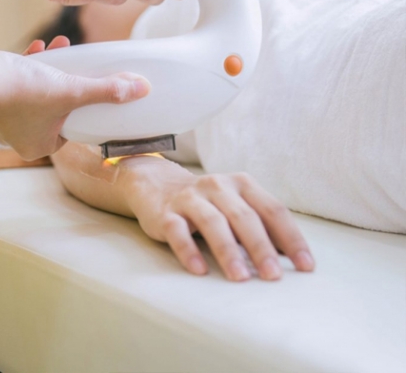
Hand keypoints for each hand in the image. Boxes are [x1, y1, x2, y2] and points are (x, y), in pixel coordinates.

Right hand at [0, 38, 150, 160]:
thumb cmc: (21, 92)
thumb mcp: (72, 91)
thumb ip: (106, 92)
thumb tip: (141, 90)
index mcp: (39, 147)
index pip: (72, 131)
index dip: (83, 112)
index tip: (90, 95)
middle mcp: (20, 138)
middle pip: (57, 111)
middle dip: (68, 86)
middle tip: (78, 70)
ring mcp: (5, 118)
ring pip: (39, 95)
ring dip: (52, 72)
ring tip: (61, 51)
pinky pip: (21, 84)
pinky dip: (32, 67)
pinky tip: (38, 48)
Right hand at [122, 157, 314, 280]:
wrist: (156, 185)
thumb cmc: (207, 203)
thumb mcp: (235, 204)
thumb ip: (260, 224)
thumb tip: (292, 257)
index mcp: (242, 184)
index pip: (273, 210)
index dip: (291, 238)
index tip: (305, 265)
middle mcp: (218, 186)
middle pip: (244, 217)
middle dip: (261, 248)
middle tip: (274, 276)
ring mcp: (190, 198)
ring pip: (213, 223)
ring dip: (228, 251)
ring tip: (240, 278)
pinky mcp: (166, 213)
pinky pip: (178, 232)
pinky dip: (189, 250)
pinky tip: (199, 270)